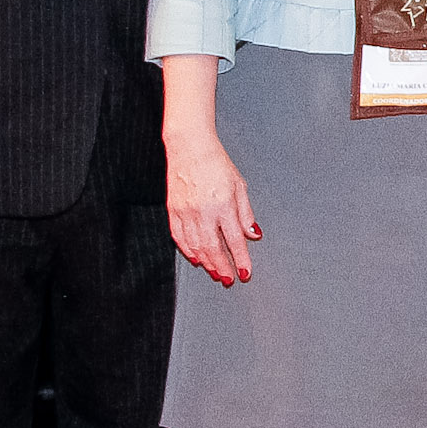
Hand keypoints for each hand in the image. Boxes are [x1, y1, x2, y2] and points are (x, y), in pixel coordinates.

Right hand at [165, 130, 258, 284]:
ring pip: (195, 247)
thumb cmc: (216, 163)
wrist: (190, 147)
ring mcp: (185, 212)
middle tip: (229, 279)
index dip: (241, 259)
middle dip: (222, 267)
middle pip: (213, 249)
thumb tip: (253, 234)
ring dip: (206, 263)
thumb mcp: (239, 185)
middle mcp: (203, 211)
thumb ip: (246, 213)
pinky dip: (187, 250)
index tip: (246, 272)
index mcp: (223, 204)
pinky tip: (195, 258)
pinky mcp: (173, 210)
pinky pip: (179, 237)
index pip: (234, 240)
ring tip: (215, 272)